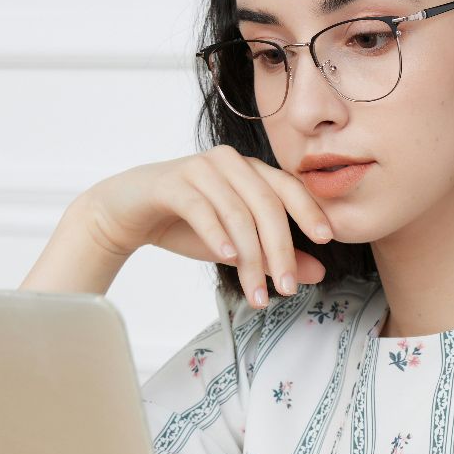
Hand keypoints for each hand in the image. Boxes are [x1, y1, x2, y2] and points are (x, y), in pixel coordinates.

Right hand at [81, 146, 333, 307]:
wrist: (127, 214)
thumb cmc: (185, 225)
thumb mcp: (236, 245)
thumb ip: (274, 254)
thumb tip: (319, 272)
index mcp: (250, 170)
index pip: (287, 188)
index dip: (309, 211)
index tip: (326, 241)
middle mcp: (229, 162)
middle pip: (266, 204)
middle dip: (280, 249)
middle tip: (287, 287)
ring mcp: (199, 168)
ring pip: (237, 212)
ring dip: (250, 256)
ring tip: (257, 291)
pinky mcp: (171, 182)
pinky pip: (201, 207)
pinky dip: (217, 234)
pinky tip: (227, 258)